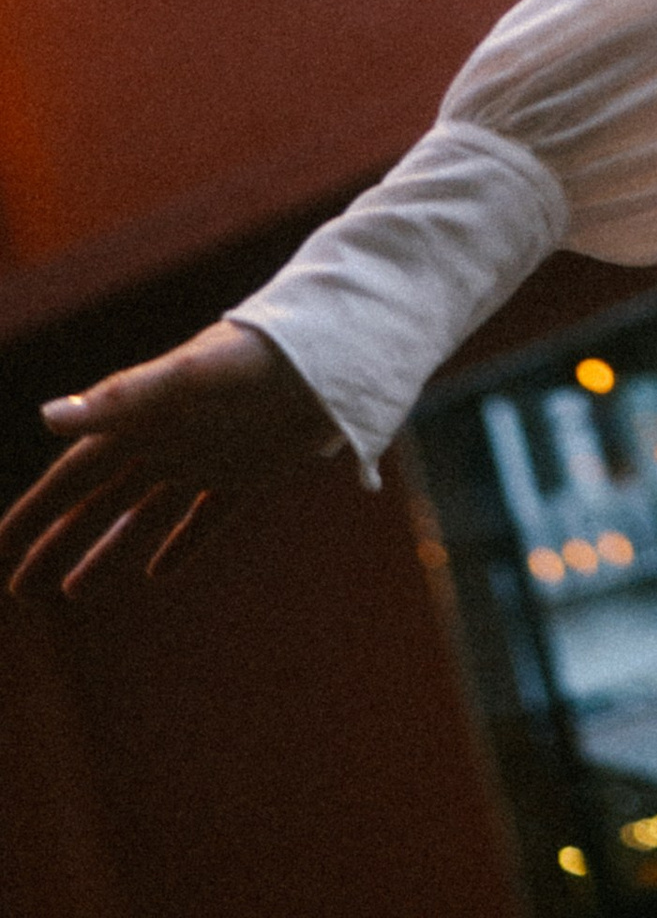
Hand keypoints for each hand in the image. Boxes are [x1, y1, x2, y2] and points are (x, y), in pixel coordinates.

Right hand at [1, 320, 338, 599]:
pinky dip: (180, 545)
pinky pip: (205, 518)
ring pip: (143, 515)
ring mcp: (207, 458)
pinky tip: (158, 574)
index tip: (2, 547)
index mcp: (144, 419)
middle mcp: (168, 440)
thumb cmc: (257, 357)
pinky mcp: (249, 472)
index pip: (76, 474)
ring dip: (107, 552)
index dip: (37, 510)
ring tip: (72, 593)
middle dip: (57, 543)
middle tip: (21, 590)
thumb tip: (48, 417)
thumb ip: (122, 400)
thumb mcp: (188, 380)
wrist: (333, 352)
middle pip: (99, 502)